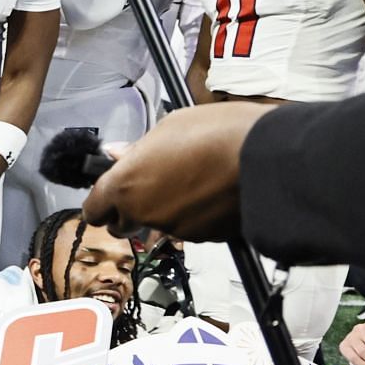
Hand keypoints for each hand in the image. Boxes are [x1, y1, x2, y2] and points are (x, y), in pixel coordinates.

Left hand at [80, 102, 275, 239]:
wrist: (270, 157)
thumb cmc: (219, 133)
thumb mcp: (170, 126)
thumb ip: (138, 148)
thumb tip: (117, 154)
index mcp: (125, 184)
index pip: (95, 209)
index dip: (101, 202)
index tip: (109, 195)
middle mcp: (144, 212)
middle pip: (121, 225)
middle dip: (128, 213)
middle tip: (148, 189)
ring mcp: (174, 228)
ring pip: (158, 225)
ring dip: (166, 210)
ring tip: (192, 181)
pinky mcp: (203, 238)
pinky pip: (190, 228)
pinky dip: (195, 216)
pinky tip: (212, 192)